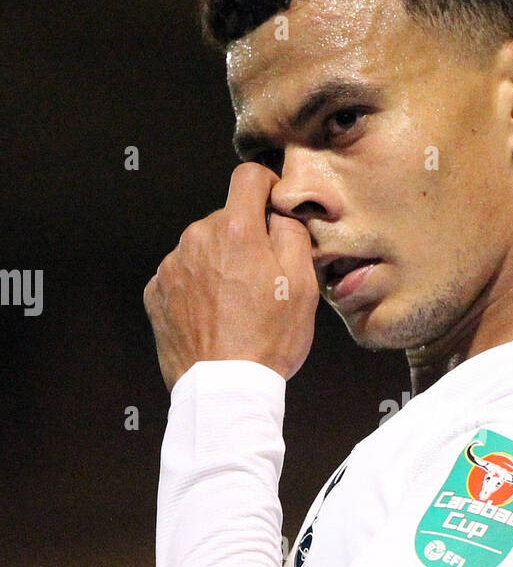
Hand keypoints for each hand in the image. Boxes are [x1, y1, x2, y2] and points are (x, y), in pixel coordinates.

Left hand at [143, 163, 318, 391]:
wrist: (224, 389)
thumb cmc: (268, 339)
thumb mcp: (303, 284)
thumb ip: (292, 233)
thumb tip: (280, 211)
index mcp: (237, 230)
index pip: (249, 177)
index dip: (268, 186)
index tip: (275, 208)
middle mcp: (197, 237)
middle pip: (226, 218)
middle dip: (245, 238)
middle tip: (262, 279)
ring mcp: (171, 265)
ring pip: (203, 248)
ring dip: (219, 263)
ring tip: (236, 305)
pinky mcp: (155, 292)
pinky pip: (181, 275)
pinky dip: (197, 287)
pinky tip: (213, 316)